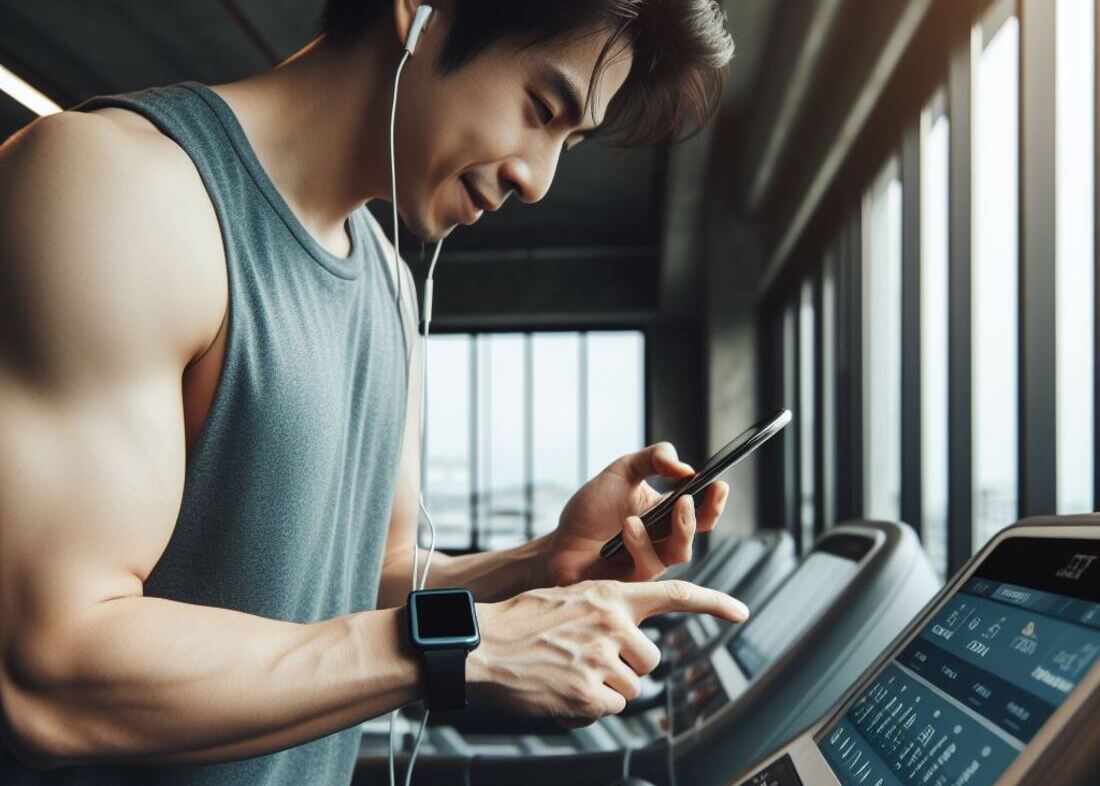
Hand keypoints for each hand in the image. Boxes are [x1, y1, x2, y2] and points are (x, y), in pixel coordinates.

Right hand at [468, 579, 748, 725]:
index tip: (740, 611)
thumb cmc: (516, 623)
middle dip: (625, 666)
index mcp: (608, 594)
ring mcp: (600, 659)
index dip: (712, 602)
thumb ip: (603, 609)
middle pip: (649, 660)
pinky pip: (610, 709)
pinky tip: (562, 690)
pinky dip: (590, 707)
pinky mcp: (587, 694)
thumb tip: (629, 632)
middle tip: (585, 659)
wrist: (478, 647)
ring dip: (605, 688)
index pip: (673, 594)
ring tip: (567, 672)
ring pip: (630, 688)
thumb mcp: (566, 597)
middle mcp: (611, 624)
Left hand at [539, 442, 729, 586]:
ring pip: (677, 554)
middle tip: (687, 499)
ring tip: (640, 514)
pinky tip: (626, 527)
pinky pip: (647, 568)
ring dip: (668, 532)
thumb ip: (653, 458)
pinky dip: (640, 544)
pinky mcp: (632, 583)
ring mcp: (649, 564)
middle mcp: (663, 542)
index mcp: (666, 516)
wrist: (558, 542)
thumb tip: (684, 466)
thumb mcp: (622, 471)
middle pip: (694, 534)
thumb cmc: (591, 510)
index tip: (719, 483)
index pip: (702, 512)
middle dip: (698, 517)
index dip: (714, 501)